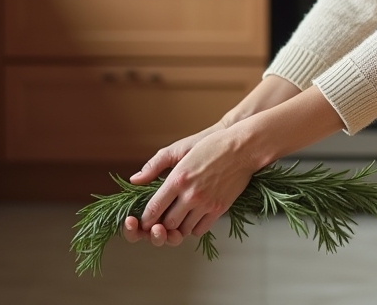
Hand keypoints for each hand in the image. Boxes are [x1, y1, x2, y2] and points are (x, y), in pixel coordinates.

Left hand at [122, 123, 223, 246]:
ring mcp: (206, 203)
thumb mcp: (178, 150)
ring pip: (184, 229)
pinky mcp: (219, 208)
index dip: (147, 218)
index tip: (144, 220)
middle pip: (168, 223)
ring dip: (177, 227)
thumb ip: (154, 166)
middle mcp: (191, 194)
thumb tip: (135, 180)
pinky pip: (201, 229)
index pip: (155, 208)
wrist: (241, 148)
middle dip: (160, 225)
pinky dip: (193, 228)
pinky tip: (191, 218)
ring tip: (175, 219)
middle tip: (159, 222)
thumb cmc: (209, 146)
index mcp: (178, 179)